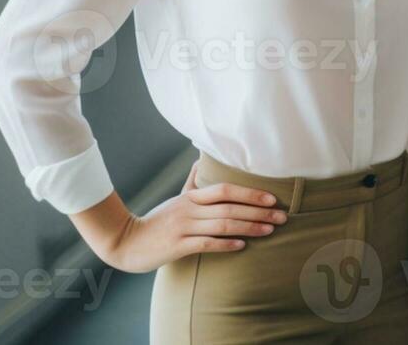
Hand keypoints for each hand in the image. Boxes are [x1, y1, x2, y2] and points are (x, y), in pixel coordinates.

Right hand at [70, 160, 285, 272]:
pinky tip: (242, 246)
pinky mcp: (177, 246)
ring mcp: (183, 227)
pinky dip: (226, 244)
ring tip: (269, 230)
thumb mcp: (176, 199)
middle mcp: (189, 209)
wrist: (124, 242)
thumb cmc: (156, 221)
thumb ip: (192, 183)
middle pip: (230, 207)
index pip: (226, 190)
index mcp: (192, 197)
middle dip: (259, 212)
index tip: (273, 199)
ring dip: (249, 227)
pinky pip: (206, 244)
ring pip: (222, 225)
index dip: (251, 193)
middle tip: (283, 217)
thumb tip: (203, 162)